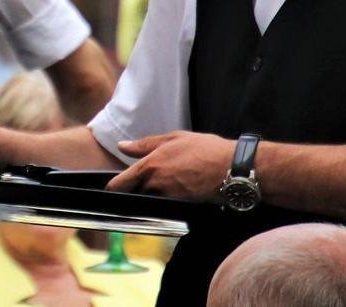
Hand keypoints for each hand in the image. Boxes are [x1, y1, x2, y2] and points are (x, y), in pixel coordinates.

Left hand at [106, 130, 233, 203]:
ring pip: (148, 200)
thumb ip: (144, 144)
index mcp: (149, 166)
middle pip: (132, 195)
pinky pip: (164, 206)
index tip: (113, 187)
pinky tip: (176, 191)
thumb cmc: (206, 150)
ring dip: (150, 195)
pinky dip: (165, 201)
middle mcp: (155, 185)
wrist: (232, 169)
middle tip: (138, 184)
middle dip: (132, 191)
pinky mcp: (180, 208)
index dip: (113, 187)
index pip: (119, 184)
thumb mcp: (174, 138)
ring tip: (165, 183)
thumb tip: (122, 146)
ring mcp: (167, 198)